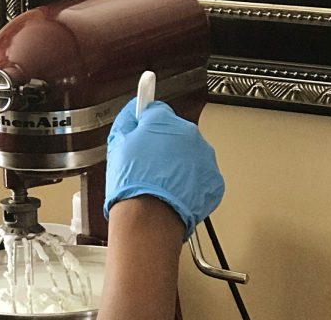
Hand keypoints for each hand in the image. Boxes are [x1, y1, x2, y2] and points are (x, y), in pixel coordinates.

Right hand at [103, 98, 223, 239]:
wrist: (149, 219)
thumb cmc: (132, 185)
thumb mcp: (116, 144)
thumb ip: (127, 120)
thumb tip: (132, 111)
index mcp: (165, 122)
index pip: (157, 111)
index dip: (147, 122)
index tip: (146, 122)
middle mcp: (190, 135)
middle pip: (175, 133)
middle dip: (163, 145)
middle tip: (146, 164)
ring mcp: (204, 158)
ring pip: (189, 155)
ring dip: (178, 165)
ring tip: (159, 182)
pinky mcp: (213, 181)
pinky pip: (200, 176)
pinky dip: (190, 184)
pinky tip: (173, 192)